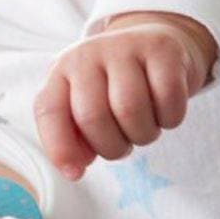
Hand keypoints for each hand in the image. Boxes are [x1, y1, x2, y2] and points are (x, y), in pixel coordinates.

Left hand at [34, 11, 216, 179]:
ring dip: (142, 135)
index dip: (60, 148)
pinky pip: (167, 98)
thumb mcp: (84, 104)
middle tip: (123, 144)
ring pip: (130, 110)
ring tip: (144, 129)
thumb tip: (75, 169)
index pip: (49, 110)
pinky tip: (164, 113)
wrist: (154, 44)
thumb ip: (73, 136)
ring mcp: (125, 47)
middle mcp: (88, 54)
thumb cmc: (114, 86)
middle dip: (111, 147)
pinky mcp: (162, 49)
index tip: (76, 173)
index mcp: (62, 70)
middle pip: (93, 116)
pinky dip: (169, 119)